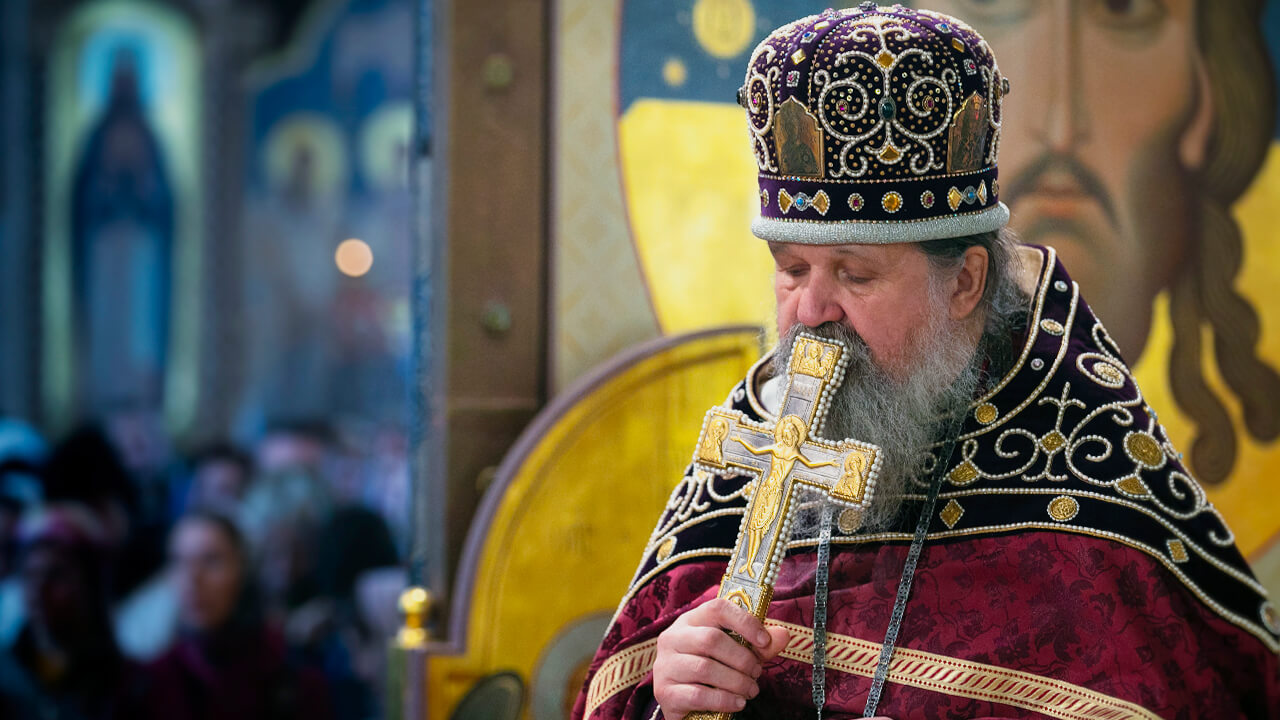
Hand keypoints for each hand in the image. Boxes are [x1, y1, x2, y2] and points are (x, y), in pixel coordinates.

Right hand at [653, 598, 790, 718]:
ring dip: (736, 682)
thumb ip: (758, 645)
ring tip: (750, 690)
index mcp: (690, 621)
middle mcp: (673, 638)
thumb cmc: (710, 671)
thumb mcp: (734, 653)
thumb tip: (783, 635)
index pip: (717, 608)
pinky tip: (737, 703)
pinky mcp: (664, 692)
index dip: (745, 622)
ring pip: (705, 668)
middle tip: (757, 673)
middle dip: (742, 658)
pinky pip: (698, 695)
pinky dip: (724, 700)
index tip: (765, 640)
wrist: (681, 702)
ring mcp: (665, 665)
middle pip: (711, 640)